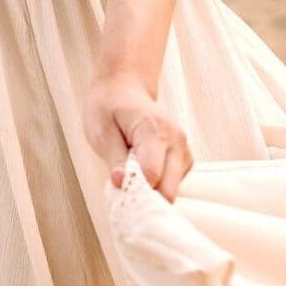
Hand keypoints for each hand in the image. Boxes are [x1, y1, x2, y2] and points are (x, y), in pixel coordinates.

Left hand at [83, 73, 191, 201]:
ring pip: (172, 189)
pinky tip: (140, 171)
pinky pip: (173, 183)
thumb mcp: (101, 131)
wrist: (124, 89)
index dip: (134, 190)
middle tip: (122, 187)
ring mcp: (183, 149)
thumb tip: (121, 183)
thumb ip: (114, 159)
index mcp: (154, 129)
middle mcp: (176, 140)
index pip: (152, 175)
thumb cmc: (109, 107)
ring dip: (151, 190)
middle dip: (145, 196)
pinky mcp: (184, 158)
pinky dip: (157, 185)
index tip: (117, 189)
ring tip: (129, 173)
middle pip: (169, 188)